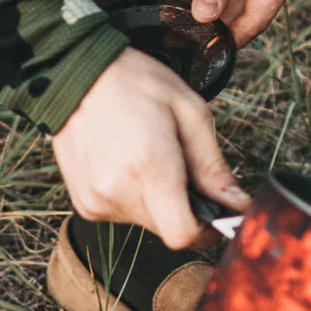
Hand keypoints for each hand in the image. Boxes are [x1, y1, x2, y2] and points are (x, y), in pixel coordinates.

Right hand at [50, 47, 249, 249]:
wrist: (74, 76)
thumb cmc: (134, 85)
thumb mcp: (189, 112)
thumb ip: (213, 166)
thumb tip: (236, 203)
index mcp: (150, 167)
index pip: (182, 234)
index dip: (204, 231)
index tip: (213, 214)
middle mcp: (118, 192)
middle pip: (167, 229)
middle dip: (182, 208)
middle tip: (180, 169)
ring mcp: (97, 201)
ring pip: (146, 222)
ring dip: (157, 201)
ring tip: (147, 158)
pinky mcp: (84, 204)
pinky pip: (122, 214)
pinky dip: (133, 197)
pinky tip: (125, 164)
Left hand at [183, 0, 308, 47]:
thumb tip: (205, 15)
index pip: (257, 19)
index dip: (230, 38)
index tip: (203, 50)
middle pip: (245, 15)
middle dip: (213, 27)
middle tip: (181, 37)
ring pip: (232, 3)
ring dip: (205, 11)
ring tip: (174, 19)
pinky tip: (179, 0)